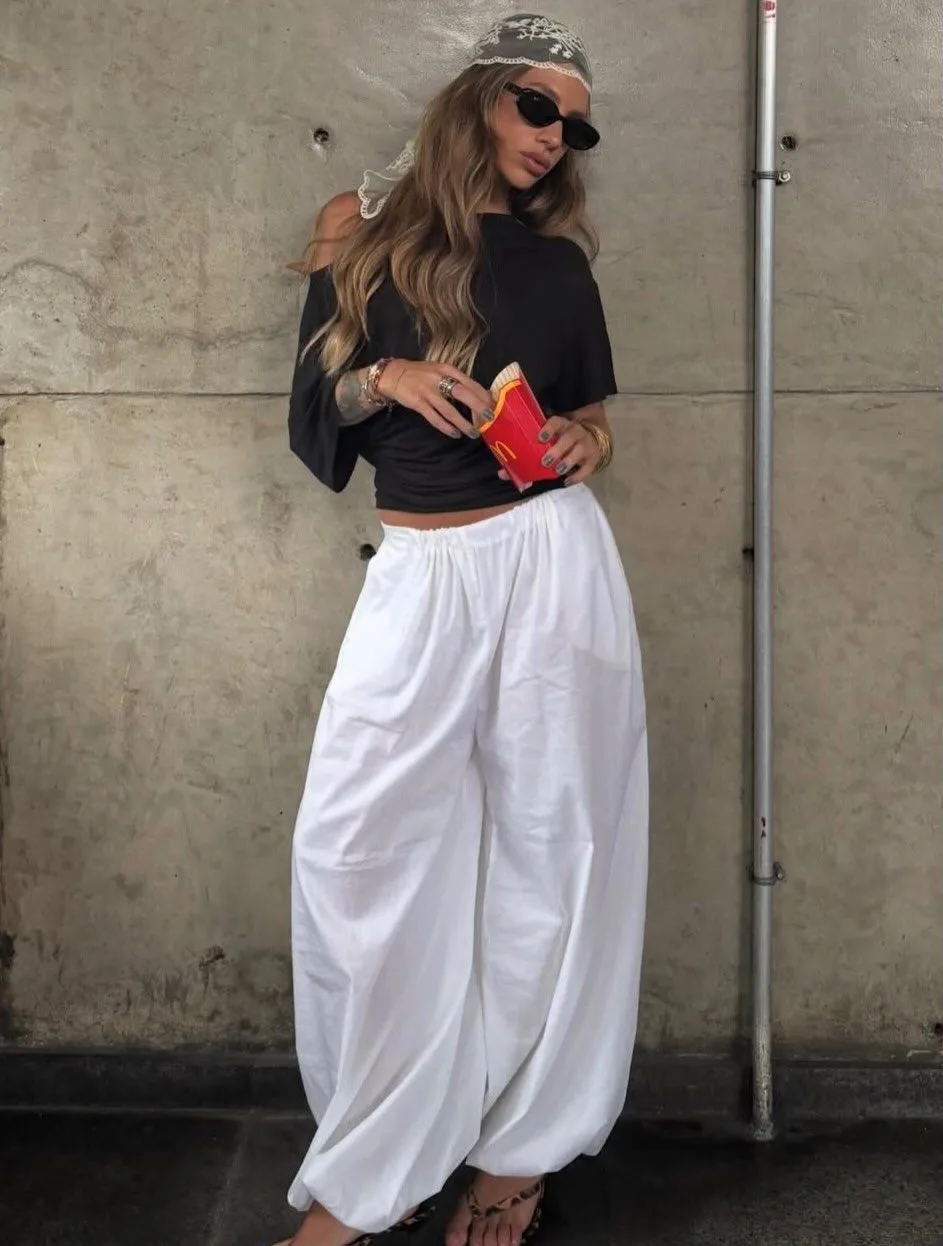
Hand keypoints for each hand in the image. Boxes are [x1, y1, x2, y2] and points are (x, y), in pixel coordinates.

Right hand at [378, 360, 492, 438]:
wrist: (394, 374)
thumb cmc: (421, 374)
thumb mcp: (440, 371)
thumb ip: (456, 380)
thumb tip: (478, 395)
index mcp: (447, 369)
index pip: (469, 382)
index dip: (482, 394)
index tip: (493, 404)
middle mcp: (438, 379)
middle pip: (462, 394)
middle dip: (478, 407)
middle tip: (489, 418)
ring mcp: (427, 392)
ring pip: (449, 410)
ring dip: (463, 423)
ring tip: (473, 433)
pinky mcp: (418, 403)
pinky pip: (434, 418)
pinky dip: (446, 427)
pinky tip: (455, 434)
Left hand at [532, 416, 604, 485]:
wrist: (590, 442)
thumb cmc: (562, 441)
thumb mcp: (553, 438)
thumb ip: (536, 447)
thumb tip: (508, 467)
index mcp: (563, 425)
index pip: (557, 422)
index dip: (549, 429)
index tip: (540, 439)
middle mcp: (577, 432)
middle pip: (569, 437)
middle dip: (557, 449)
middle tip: (545, 462)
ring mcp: (587, 445)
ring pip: (580, 450)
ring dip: (568, 461)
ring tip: (558, 471)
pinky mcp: (593, 459)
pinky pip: (587, 468)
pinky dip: (578, 476)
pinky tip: (567, 482)